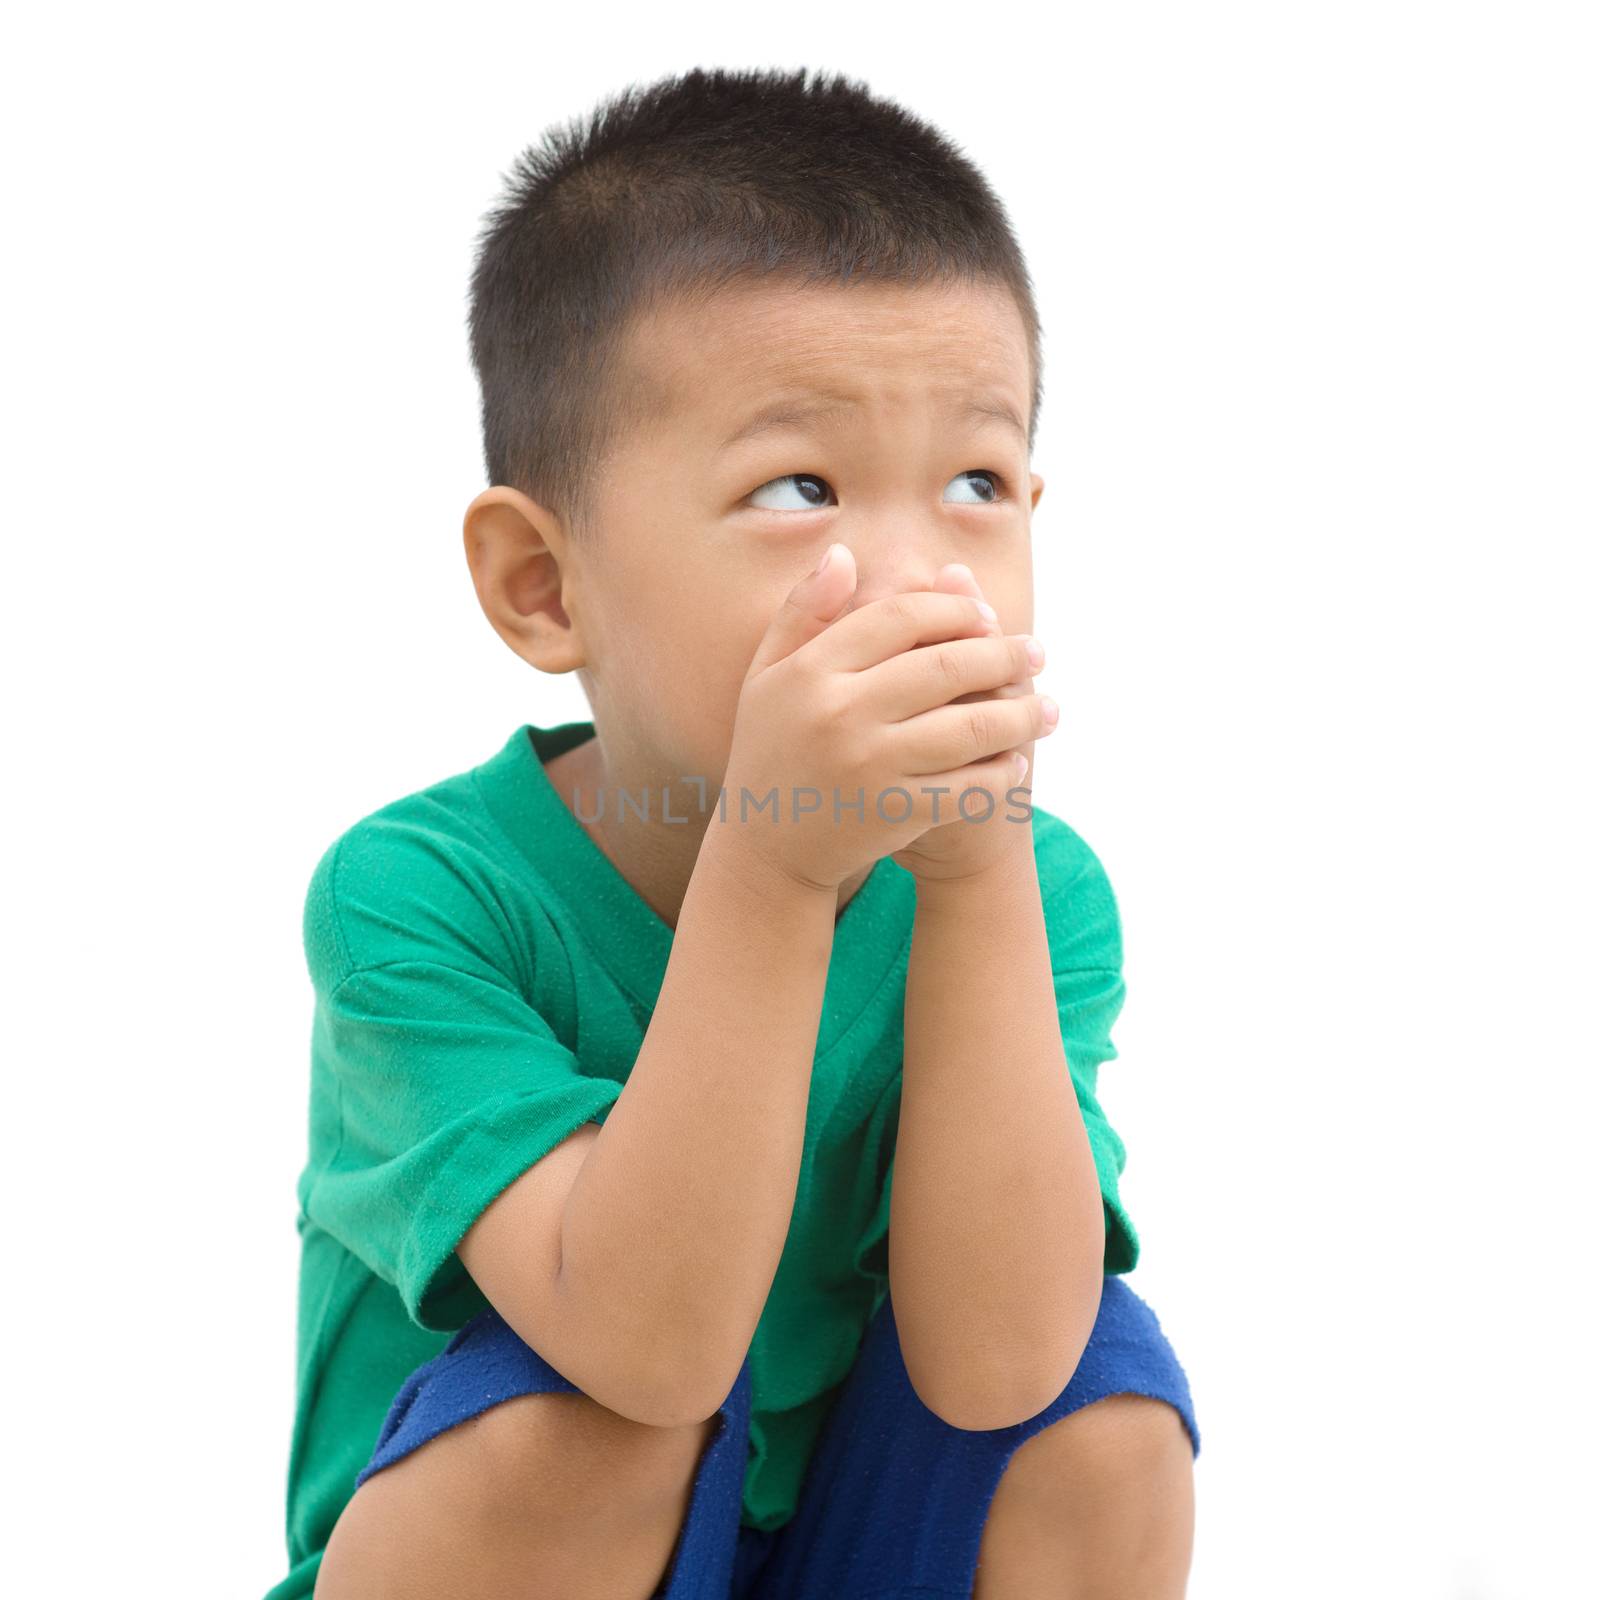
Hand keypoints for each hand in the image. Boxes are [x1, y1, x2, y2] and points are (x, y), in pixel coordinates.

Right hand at [719, 544, 1048, 894]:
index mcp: (811, 671)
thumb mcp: (769, 674)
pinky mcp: (893, 812)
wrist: (765, 848)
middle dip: (1005, 655)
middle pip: (946, 666)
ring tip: (1049, 709)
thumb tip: (844, 554)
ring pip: (969, 727)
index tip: (989, 617)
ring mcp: (870, 765)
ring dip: (1021, 715)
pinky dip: (1000, 774)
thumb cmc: (772, 749)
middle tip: (1038, 653)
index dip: (954, 610)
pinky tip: (1017, 760)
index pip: (901, 616)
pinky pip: (966, 785)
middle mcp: (840, 713)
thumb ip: (804, 612)